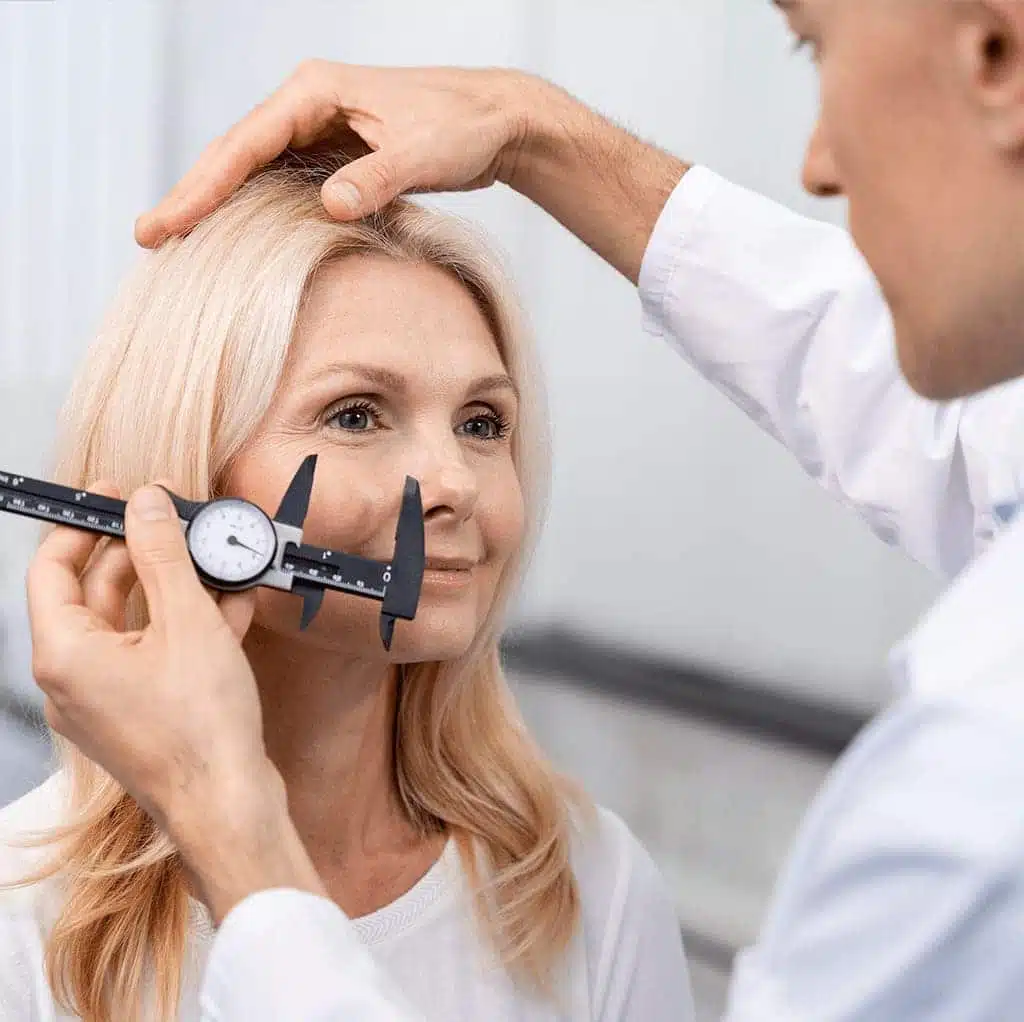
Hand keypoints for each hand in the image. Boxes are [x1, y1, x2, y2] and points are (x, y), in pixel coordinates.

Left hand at [25, 483, 326, 919]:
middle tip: (180, 524)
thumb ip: (164, 556)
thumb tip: (146, 505)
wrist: (230, 806)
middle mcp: (75, 678)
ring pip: (134, 623)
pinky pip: (155, 653)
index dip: (84, 525)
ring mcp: (107, 699)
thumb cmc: (202, 728)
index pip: (53, 568)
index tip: (117, 497)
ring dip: (177, 588)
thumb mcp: (188, 621)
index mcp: (66, 653)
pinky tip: (232, 606)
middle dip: (145, 554)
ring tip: (220, 564)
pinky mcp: (141, 712)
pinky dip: (188, 626)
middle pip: (98, 592)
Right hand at [134, 61, 684, 283]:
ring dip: (221, 205)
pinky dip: (260, 209)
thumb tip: (327, 205)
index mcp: (315, 93)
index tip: (165, 224)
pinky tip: (243, 238)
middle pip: (236, 156)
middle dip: (194, 196)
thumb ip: (375, 178)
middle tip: (149, 239)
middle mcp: (308, 105)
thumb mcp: (421, 153)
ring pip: (256, 170)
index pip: (243, 145)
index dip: (201, 188)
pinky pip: (285, 183)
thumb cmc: (463, 126)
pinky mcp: (338, 152)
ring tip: (181, 242)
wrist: (497, 122)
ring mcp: (321, 128)